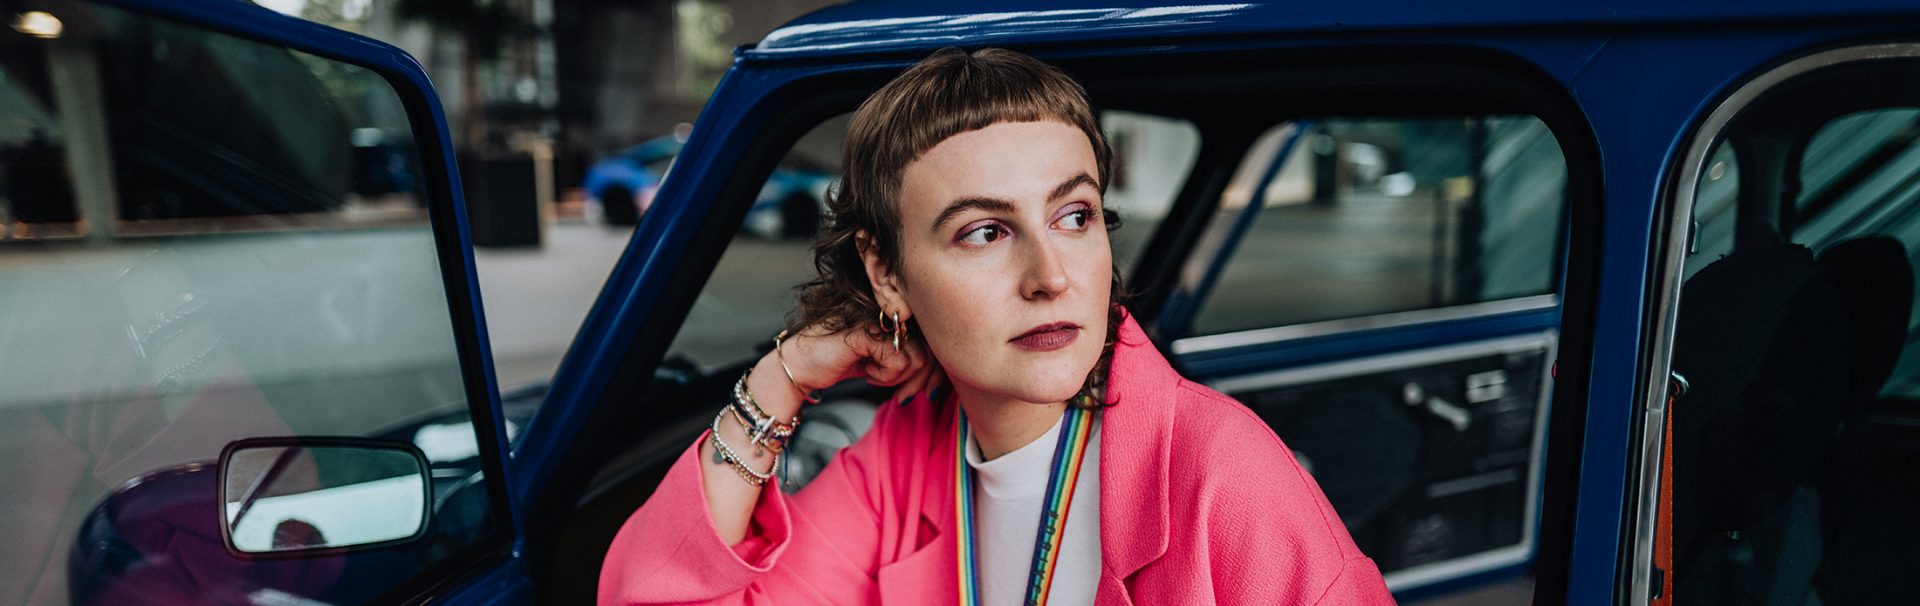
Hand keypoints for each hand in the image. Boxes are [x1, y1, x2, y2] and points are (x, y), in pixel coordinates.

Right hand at [773, 321, 945, 406]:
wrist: (799, 366)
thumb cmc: (838, 362)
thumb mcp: (881, 360)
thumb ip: (908, 358)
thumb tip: (940, 380)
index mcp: (894, 313)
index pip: (933, 338)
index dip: (936, 369)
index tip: (928, 392)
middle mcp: (889, 310)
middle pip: (931, 348)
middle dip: (922, 379)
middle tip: (906, 396)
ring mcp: (877, 318)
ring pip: (917, 357)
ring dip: (897, 378)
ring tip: (877, 378)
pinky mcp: (867, 331)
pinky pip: (898, 362)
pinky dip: (884, 377)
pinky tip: (866, 374)